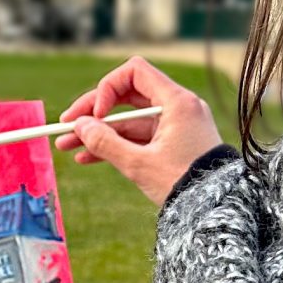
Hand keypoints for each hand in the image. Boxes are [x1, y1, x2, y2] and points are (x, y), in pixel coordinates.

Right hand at [58, 55, 222, 205]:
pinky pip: (138, 137)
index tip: (94, 114)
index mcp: (177, 102)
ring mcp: (174, 126)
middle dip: (94, 113)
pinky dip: (116, 145)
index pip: (134, 72)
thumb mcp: (140, 164)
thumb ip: (106, 143)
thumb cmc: (185, 184)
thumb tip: (80, 127)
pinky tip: (88, 157)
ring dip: (99, 133)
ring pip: (128, 121)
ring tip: (68, 147)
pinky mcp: (171, 144)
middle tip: (66, 126)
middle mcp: (178, 108)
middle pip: (127, 96)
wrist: (216, 210)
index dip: (108, 88)